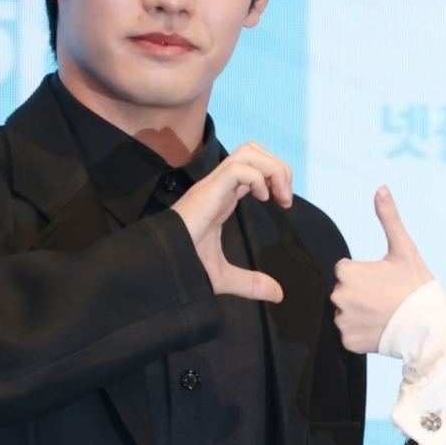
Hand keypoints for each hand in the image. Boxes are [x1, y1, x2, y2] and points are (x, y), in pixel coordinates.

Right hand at [171, 142, 291, 302]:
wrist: (161, 266)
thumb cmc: (184, 265)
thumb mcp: (225, 277)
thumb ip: (251, 283)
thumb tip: (277, 294)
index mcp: (223, 197)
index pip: (252, 168)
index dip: (274, 178)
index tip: (284, 204)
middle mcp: (219, 186)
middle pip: (253, 150)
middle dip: (277, 167)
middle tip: (284, 197)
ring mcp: (213, 185)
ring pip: (248, 152)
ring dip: (271, 168)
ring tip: (277, 196)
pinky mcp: (208, 190)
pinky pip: (238, 168)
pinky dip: (257, 177)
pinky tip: (262, 198)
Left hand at [331, 186, 433, 352]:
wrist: (429, 326)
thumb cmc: (416, 285)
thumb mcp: (404, 248)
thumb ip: (388, 217)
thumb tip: (380, 188)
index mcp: (346, 273)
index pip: (345, 270)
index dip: (364, 273)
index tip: (382, 280)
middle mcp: (338, 297)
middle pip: (343, 291)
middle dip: (359, 292)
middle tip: (384, 297)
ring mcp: (342, 321)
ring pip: (344, 312)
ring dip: (358, 313)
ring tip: (382, 313)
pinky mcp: (348, 342)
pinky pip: (348, 333)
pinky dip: (360, 332)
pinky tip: (378, 328)